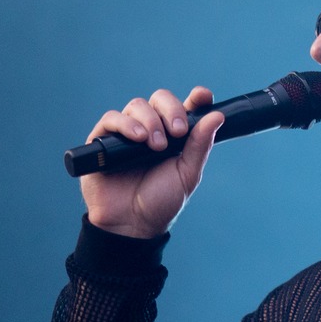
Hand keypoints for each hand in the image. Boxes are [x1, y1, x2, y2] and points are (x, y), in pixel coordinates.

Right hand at [78, 87, 224, 238]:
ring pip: (137, 106)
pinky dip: (125, 124)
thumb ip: (200, 145)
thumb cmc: (161, 202)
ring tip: (156, 146)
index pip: (185, 107)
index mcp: (174, 136)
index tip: (202, 96)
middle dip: (171, 110)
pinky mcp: (103, 141)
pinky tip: (138, 138)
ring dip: (150, 120)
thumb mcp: (187, 174)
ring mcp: (126, 134)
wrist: (133, 225)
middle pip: (159, 100)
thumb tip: (217, 116)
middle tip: (178, 132)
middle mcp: (150, 129)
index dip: (195, 98)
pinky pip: (111, 119)